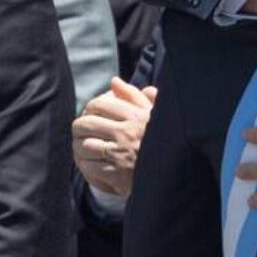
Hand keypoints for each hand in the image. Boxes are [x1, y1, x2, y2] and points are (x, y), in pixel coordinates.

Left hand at [71, 77, 157, 198]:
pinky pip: (88, 167)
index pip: (99, 105)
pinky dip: (85, 166)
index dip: (90, 109)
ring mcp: (121, 154)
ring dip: (79, 149)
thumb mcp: (155, 114)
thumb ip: (134, 96)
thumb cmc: (163, 141)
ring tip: (84, 149)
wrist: (177, 173)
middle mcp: (127, 133)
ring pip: (83, 146)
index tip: (91, 115)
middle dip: (79, 128)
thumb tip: (114, 82)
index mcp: (137, 116)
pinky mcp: (117, 175)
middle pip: (85, 124)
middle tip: (82, 133)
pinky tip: (91, 165)